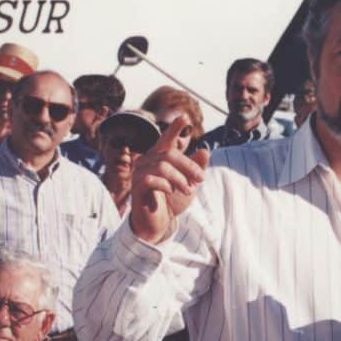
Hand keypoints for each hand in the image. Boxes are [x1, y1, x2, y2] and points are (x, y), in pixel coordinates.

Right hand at [130, 116, 210, 242]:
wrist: (159, 222)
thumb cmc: (172, 201)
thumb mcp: (190, 184)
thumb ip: (196, 168)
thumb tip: (204, 151)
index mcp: (160, 158)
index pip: (167, 139)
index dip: (175, 128)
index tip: (185, 117)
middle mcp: (147, 161)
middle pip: (170, 154)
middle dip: (189, 166)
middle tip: (200, 179)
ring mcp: (139, 173)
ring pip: (163, 166)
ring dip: (180, 179)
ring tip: (187, 190)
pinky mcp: (136, 187)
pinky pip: (150, 179)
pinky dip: (166, 185)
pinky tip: (170, 192)